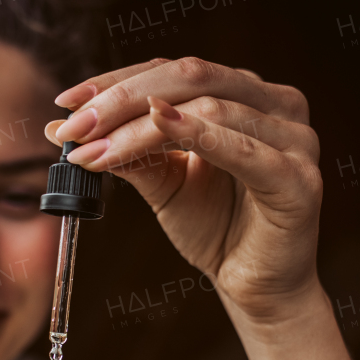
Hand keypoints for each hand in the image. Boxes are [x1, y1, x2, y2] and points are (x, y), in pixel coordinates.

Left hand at [47, 57, 323, 322]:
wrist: (255, 287)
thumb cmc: (217, 228)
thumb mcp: (163, 182)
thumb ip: (126, 151)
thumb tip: (60, 128)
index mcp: (245, 94)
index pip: (173, 71)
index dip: (117, 81)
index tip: (66, 102)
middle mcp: (276, 102)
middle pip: (190, 77)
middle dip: (122, 100)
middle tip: (73, 126)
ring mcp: (295, 137)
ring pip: (208, 108)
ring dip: (139, 128)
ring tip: (94, 150)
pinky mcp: (298, 178)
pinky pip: (242, 148)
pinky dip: (197, 133)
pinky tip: (157, 125)